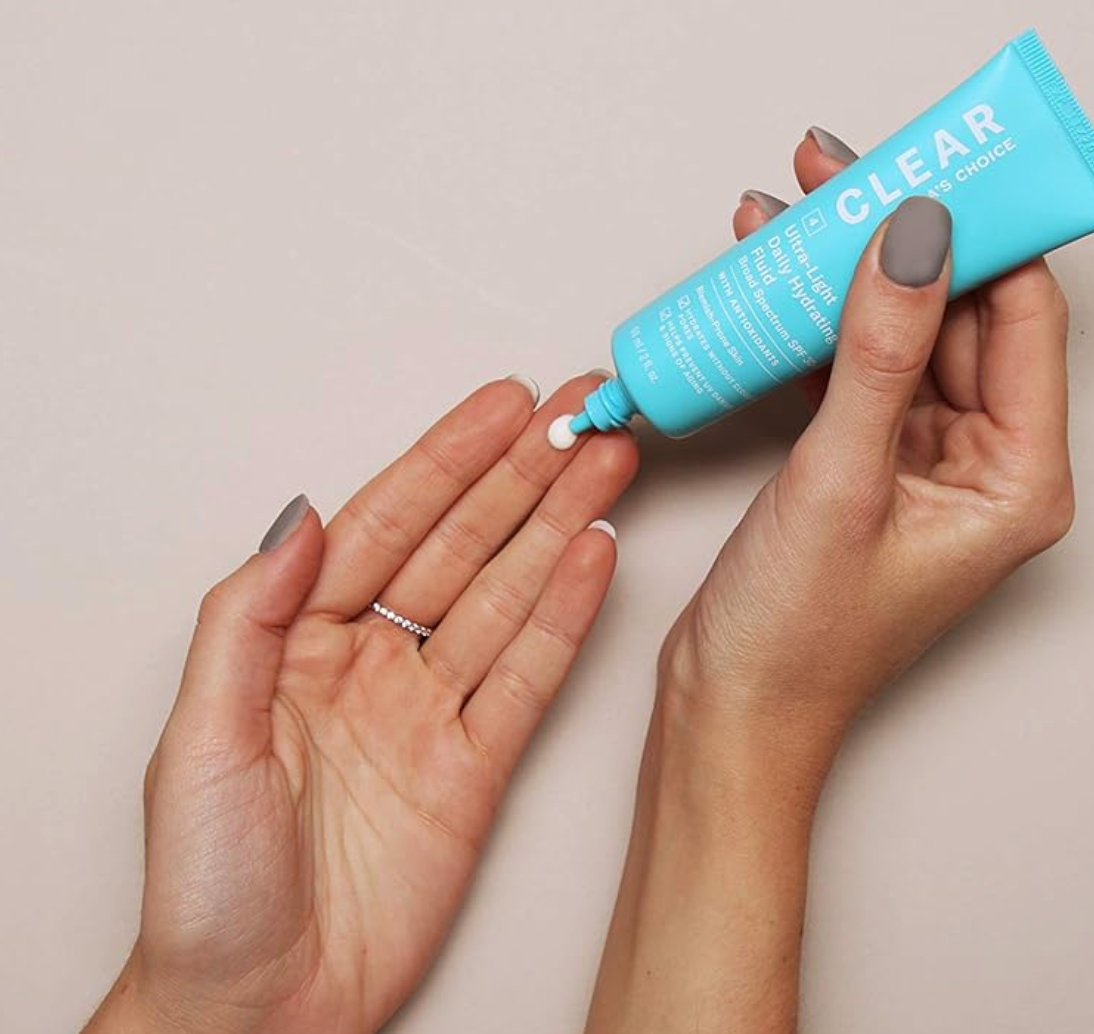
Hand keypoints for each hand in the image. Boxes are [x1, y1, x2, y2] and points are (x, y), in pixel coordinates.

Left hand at [86, 375, 637, 1033]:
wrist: (259, 1008)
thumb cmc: (208, 888)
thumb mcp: (199, 738)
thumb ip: (248, 617)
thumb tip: (304, 517)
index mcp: (297, 641)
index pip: (387, 523)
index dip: (448, 458)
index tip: (503, 406)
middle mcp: (370, 662)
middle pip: (461, 545)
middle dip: (523, 476)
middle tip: (581, 418)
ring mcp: (429, 710)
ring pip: (506, 596)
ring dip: (559, 528)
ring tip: (607, 468)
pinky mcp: (477, 766)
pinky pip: (529, 676)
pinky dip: (566, 617)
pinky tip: (595, 560)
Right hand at [587, 130, 1073, 1033]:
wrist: (728, 707)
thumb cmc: (796, 636)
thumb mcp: (839, 480)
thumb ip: (881, 352)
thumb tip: (916, 236)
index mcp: (1019, 478)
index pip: (1021, 315)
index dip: (979, 229)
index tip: (930, 160)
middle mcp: (983, 464)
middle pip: (958, 310)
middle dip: (895, 234)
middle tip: (840, 166)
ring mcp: (920, 460)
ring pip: (899, 330)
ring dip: (844, 268)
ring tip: (787, 205)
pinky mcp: (863, 460)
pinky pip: (853, 366)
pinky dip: (813, 318)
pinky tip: (768, 272)